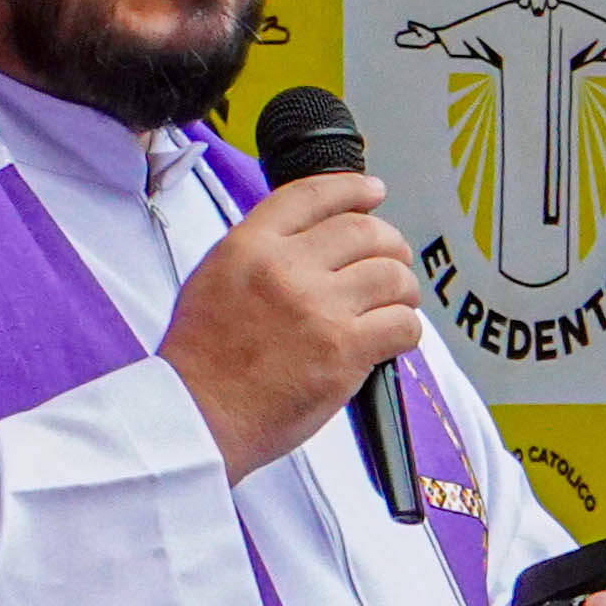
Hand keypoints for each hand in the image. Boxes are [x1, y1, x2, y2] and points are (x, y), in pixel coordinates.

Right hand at [157, 171, 422, 478]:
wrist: (198, 415)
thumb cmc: (202, 360)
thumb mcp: (214, 277)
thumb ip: (260, 250)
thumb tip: (312, 237)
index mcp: (251, 245)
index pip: (315, 194)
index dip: (354, 189)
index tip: (373, 193)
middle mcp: (286, 267)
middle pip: (364, 231)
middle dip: (388, 244)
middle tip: (392, 260)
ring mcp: (318, 307)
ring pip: (391, 275)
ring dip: (403, 289)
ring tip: (396, 303)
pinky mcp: (344, 350)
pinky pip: (401, 324)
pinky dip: (406, 329)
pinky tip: (393, 338)